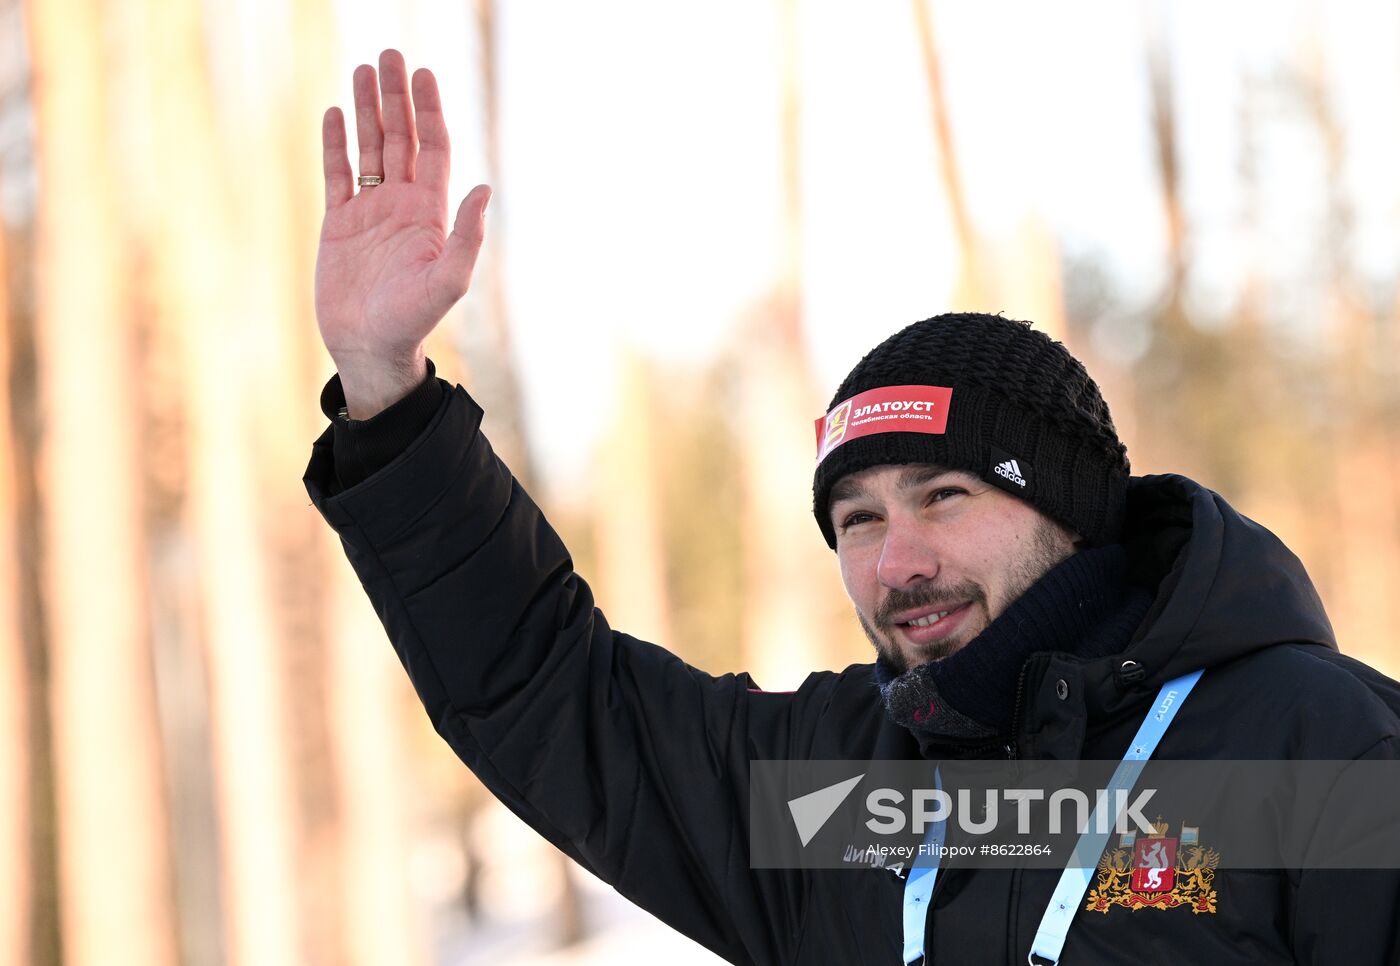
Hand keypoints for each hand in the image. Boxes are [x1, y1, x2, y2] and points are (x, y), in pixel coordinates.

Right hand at [315, 49, 490, 417]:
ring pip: (369, 149)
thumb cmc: (412, 320)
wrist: (370, 348)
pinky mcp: (338, 225)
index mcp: (430, 213)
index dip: (429, 111)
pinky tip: (336, 114)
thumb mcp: (447, 281)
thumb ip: (467, 237)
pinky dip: (336, 144)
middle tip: (389, 55)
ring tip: (362, 70)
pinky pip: (337, 174)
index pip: (432, 148)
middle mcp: (402, 205)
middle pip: (401, 138)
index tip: (422, 74)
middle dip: (396, 97)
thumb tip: (486, 189)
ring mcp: (370, 212)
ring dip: (368, 110)